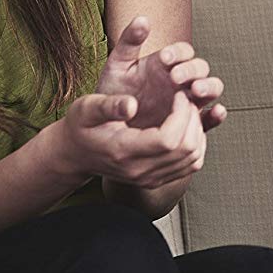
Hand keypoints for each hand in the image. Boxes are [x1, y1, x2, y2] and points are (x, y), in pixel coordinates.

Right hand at [50, 89, 206, 190]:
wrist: (75, 154)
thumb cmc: (81, 127)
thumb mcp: (86, 109)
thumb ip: (108, 105)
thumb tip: (132, 104)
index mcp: (123, 151)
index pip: (168, 139)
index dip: (182, 113)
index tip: (179, 93)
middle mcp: (139, 170)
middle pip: (186, 149)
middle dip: (193, 118)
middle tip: (186, 98)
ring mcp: (150, 178)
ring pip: (193, 158)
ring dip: (198, 130)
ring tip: (186, 110)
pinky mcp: (157, 179)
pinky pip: (191, 165)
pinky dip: (197, 143)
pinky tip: (186, 125)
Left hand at [96, 16, 227, 131]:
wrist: (107, 125)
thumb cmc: (114, 92)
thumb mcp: (118, 65)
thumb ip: (129, 41)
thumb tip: (142, 19)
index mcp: (167, 64)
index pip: (184, 51)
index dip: (178, 53)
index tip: (165, 57)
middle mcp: (182, 80)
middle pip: (201, 69)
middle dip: (192, 70)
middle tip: (176, 77)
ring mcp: (187, 101)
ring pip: (211, 89)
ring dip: (209, 87)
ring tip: (196, 91)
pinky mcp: (188, 124)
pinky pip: (208, 119)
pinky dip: (216, 116)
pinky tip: (216, 112)